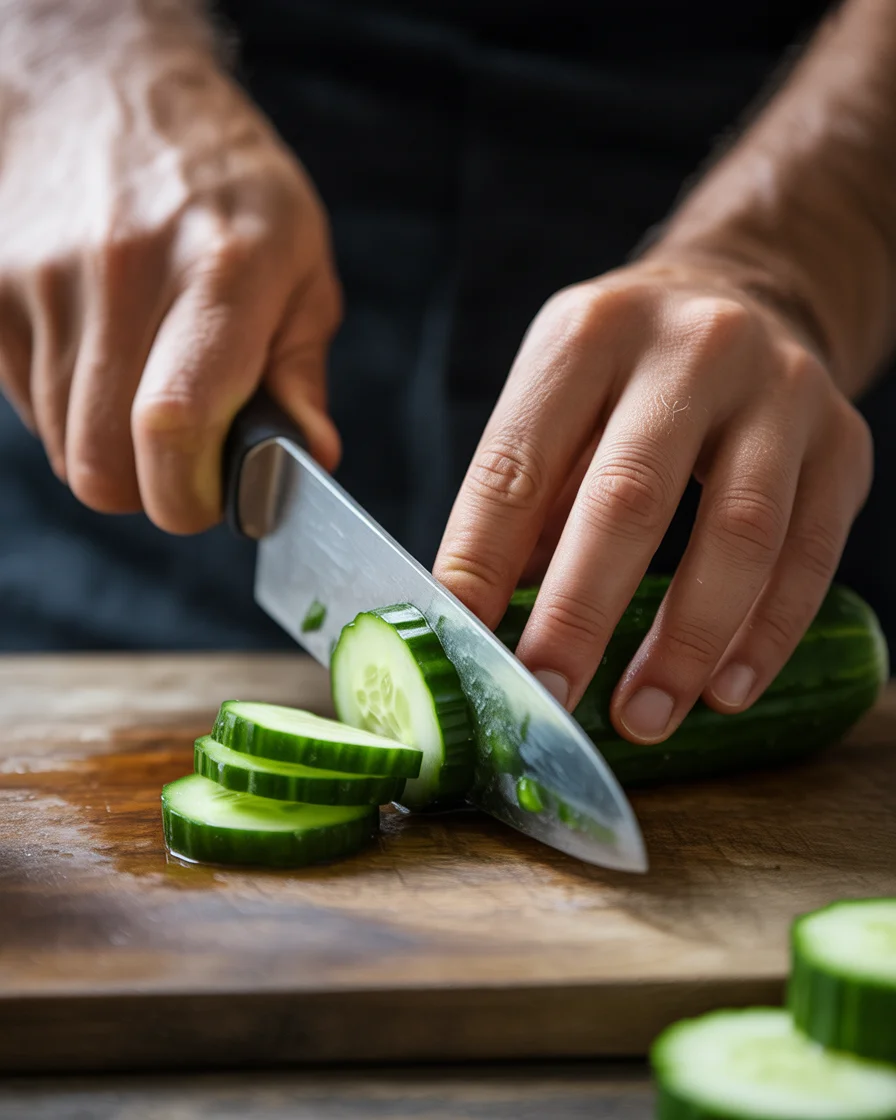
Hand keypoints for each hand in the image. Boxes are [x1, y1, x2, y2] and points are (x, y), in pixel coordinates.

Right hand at [0, 37, 339, 532]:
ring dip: (110, 447)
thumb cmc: (226, 189)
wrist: (109, 92)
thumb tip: (310, 458)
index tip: (211, 497)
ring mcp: (42, 276)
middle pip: (103, 463)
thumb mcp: (298, 265)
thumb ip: (299, 373)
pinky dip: (68, 408)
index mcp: (221, 270)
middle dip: (149, 488)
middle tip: (185, 456)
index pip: (175, 424)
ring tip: (145, 382)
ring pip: (64, 445)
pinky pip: (26, 405)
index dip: (187, 495)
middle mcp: (123, 271)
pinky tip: (102, 354)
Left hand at [434, 260, 872, 742]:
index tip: (466, 643)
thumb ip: (527, 499)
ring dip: (685, 643)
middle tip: (549, 696)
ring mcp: (780, 391)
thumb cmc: (628, 374)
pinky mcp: (843, 443)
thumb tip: (483, 620)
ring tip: (642, 717)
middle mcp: (690, 349)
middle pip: (630, 497)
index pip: (518, 463)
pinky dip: (767, 635)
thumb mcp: (560, 401)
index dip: (482, 560)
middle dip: (581, 613)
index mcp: (589, 335)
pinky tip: (725, 692)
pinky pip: (810, 553)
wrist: (749, 297)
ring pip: (739, 532)